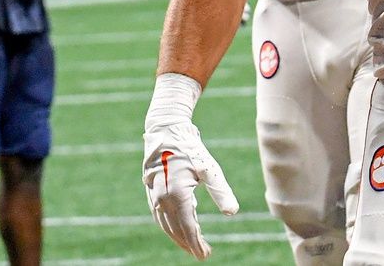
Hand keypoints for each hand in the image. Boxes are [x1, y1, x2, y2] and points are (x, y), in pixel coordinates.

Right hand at [143, 121, 238, 259]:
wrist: (166, 130)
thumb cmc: (190, 148)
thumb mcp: (209, 169)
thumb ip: (220, 191)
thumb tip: (233, 212)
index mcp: (177, 196)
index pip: (188, 227)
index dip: (197, 243)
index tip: (205, 255)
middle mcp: (162, 199)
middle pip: (176, 229)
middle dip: (189, 243)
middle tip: (203, 253)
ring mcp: (154, 195)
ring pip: (165, 224)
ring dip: (178, 237)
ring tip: (191, 245)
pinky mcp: (151, 190)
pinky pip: (159, 215)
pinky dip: (168, 225)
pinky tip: (175, 227)